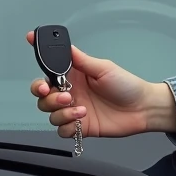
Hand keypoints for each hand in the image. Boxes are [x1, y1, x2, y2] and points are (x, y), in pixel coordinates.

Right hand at [27, 31, 175, 138]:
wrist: (142, 108)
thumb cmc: (127, 86)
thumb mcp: (104, 68)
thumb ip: (82, 60)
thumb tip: (66, 46)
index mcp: (75, 75)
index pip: (49, 69)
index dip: (39, 63)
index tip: (33, 53)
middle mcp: (71, 92)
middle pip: (42, 95)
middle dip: (45, 96)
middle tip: (63, 96)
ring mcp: (73, 110)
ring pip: (49, 113)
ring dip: (61, 111)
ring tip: (81, 109)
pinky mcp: (79, 126)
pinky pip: (61, 129)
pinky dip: (67, 125)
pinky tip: (82, 119)